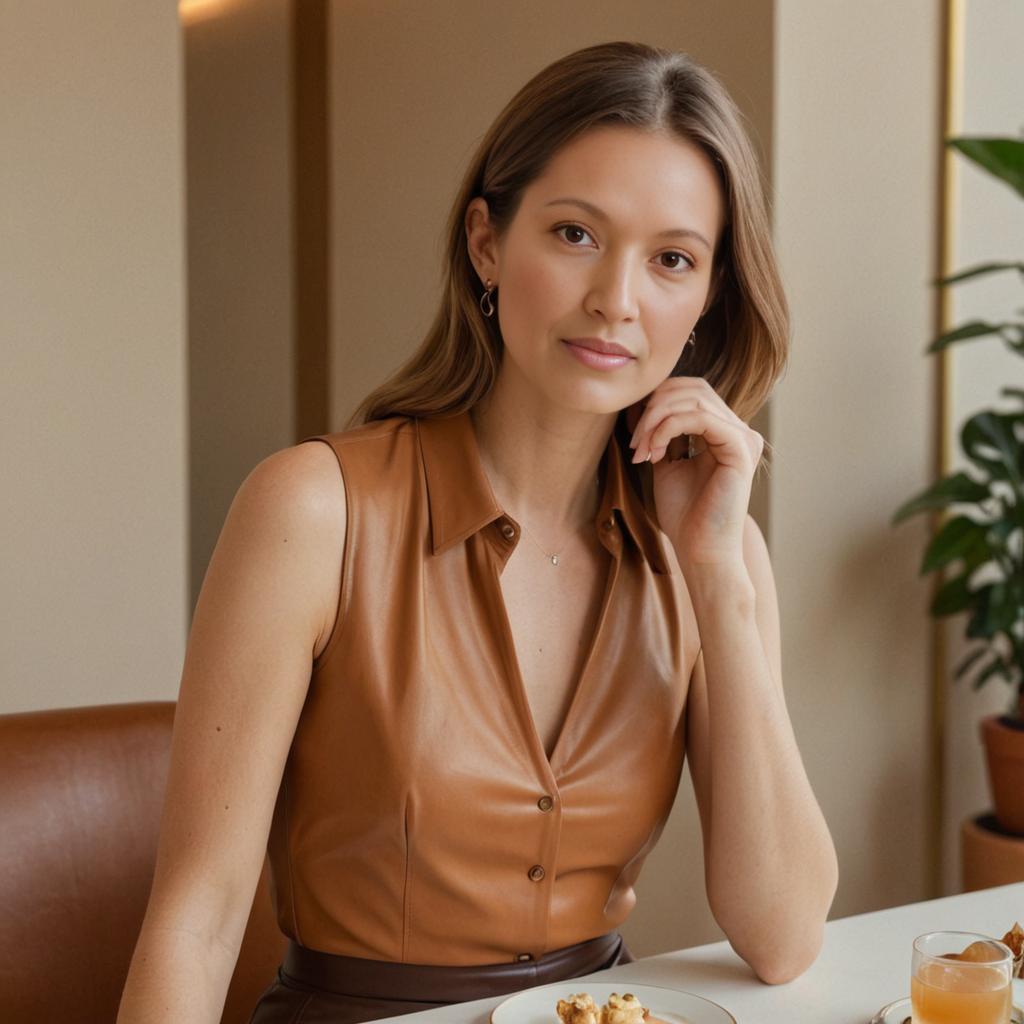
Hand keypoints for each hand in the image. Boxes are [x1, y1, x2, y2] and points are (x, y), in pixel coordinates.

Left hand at [625, 378, 763, 569]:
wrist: (700, 552)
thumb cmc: (684, 515)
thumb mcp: (667, 464)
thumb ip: (664, 434)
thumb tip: (644, 405)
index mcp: (723, 432)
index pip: (690, 392)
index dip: (656, 401)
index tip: (631, 432)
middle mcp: (737, 430)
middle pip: (693, 388)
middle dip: (654, 407)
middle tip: (633, 440)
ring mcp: (743, 437)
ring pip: (694, 399)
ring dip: (656, 419)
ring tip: (640, 449)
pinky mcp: (741, 448)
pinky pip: (699, 418)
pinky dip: (668, 428)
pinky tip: (654, 452)